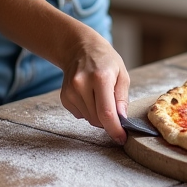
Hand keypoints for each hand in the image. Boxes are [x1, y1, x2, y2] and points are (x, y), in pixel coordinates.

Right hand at [59, 29, 129, 144]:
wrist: (80, 48)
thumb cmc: (105, 60)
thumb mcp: (122, 74)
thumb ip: (122, 98)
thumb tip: (121, 120)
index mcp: (100, 78)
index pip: (106, 113)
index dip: (115, 129)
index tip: (121, 138)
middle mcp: (82, 84)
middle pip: (97, 119)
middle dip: (108, 120)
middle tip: (113, 105)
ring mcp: (70, 91)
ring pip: (89, 119)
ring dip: (98, 115)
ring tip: (99, 95)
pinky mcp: (64, 97)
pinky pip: (80, 115)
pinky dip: (88, 111)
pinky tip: (89, 95)